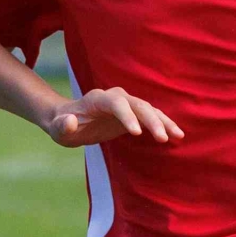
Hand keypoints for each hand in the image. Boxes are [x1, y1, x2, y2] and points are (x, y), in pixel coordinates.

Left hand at [44, 88, 184, 148]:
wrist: (69, 119)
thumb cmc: (62, 125)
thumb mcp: (57, 128)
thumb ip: (62, 126)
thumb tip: (70, 121)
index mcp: (97, 99)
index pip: (116, 103)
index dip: (127, 116)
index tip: (136, 133)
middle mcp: (115, 98)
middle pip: (137, 105)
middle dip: (151, 121)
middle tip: (163, 138)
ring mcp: (127, 105)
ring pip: (149, 110)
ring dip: (163, 122)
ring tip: (178, 136)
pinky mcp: (133, 114)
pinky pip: (152, 117)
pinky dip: (164, 125)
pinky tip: (177, 135)